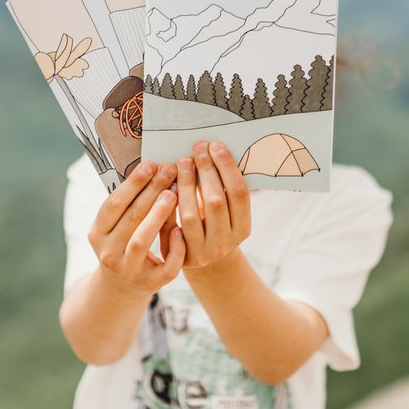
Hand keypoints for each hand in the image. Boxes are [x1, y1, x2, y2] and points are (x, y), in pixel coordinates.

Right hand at [87, 159, 185, 296]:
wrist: (122, 287)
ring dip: (158, 215)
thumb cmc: (123, 244)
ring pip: (141, 240)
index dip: (132, 183)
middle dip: (151, 192)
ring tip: (174, 193)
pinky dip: (174, 248)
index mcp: (97, 234)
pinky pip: (165, 267)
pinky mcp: (149, 284)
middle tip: (169, 171)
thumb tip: (152, 168)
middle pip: (130, 218)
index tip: (150, 164)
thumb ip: (129, 203)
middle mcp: (108, 253)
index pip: (113, 204)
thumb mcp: (116, 227)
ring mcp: (128, 271)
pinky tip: (180, 230)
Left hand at [170, 141, 252, 269]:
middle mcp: (225, 242)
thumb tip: (212, 150)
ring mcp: (203, 252)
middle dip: (206, 171)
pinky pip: (170, 228)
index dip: (227, 168)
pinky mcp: (180, 257)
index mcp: (242, 228)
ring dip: (185, 185)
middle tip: (197, 149)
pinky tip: (165, 186)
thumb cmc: (213, 226)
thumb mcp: (226, 213)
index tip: (215, 145)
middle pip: (216, 201)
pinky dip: (167, 206)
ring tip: (181, 162)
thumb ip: (223, 190)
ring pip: (190, 216)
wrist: (204, 263)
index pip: (239, 194)